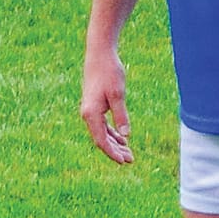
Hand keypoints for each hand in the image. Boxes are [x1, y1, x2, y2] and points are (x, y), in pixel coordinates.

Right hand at [80, 50, 132, 164]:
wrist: (99, 56)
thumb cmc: (109, 73)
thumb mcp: (118, 94)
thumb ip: (121, 115)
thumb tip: (126, 135)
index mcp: (91, 115)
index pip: (101, 141)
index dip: (112, 153)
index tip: (124, 161)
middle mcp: (88, 115)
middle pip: (101, 140)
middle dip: (115, 151)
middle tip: (130, 160)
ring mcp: (90, 111)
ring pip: (102, 134)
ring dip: (115, 143)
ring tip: (128, 153)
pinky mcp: (95, 107)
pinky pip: (103, 125)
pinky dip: (113, 133)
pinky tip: (122, 138)